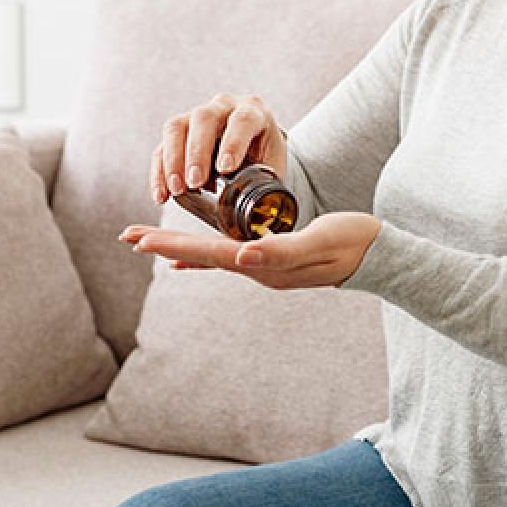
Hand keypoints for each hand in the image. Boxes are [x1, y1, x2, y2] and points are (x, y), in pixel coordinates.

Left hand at [117, 211, 381, 289]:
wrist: (379, 255)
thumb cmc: (354, 241)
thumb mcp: (321, 240)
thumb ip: (282, 250)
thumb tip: (241, 258)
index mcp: (266, 265)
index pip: (210, 253)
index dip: (175, 244)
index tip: (142, 239)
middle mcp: (259, 270)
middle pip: (202, 256)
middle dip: (164, 244)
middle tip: (127, 236)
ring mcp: (265, 267)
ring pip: (210, 255)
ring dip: (177, 246)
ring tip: (146, 240)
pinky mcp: (272, 259)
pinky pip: (228, 257)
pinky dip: (202, 255)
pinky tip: (185, 260)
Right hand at [153, 93, 287, 204]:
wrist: (254, 147)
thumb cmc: (265, 156)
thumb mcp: (274, 166)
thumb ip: (270, 186)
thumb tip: (262, 215)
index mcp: (253, 111)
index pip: (242, 120)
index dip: (233, 143)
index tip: (225, 169)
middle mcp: (223, 107)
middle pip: (204, 119)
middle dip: (197, 152)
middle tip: (195, 182)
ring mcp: (196, 116)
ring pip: (176, 127)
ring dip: (173, 160)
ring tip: (176, 190)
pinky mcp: (178, 132)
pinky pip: (162, 147)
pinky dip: (159, 171)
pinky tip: (161, 194)